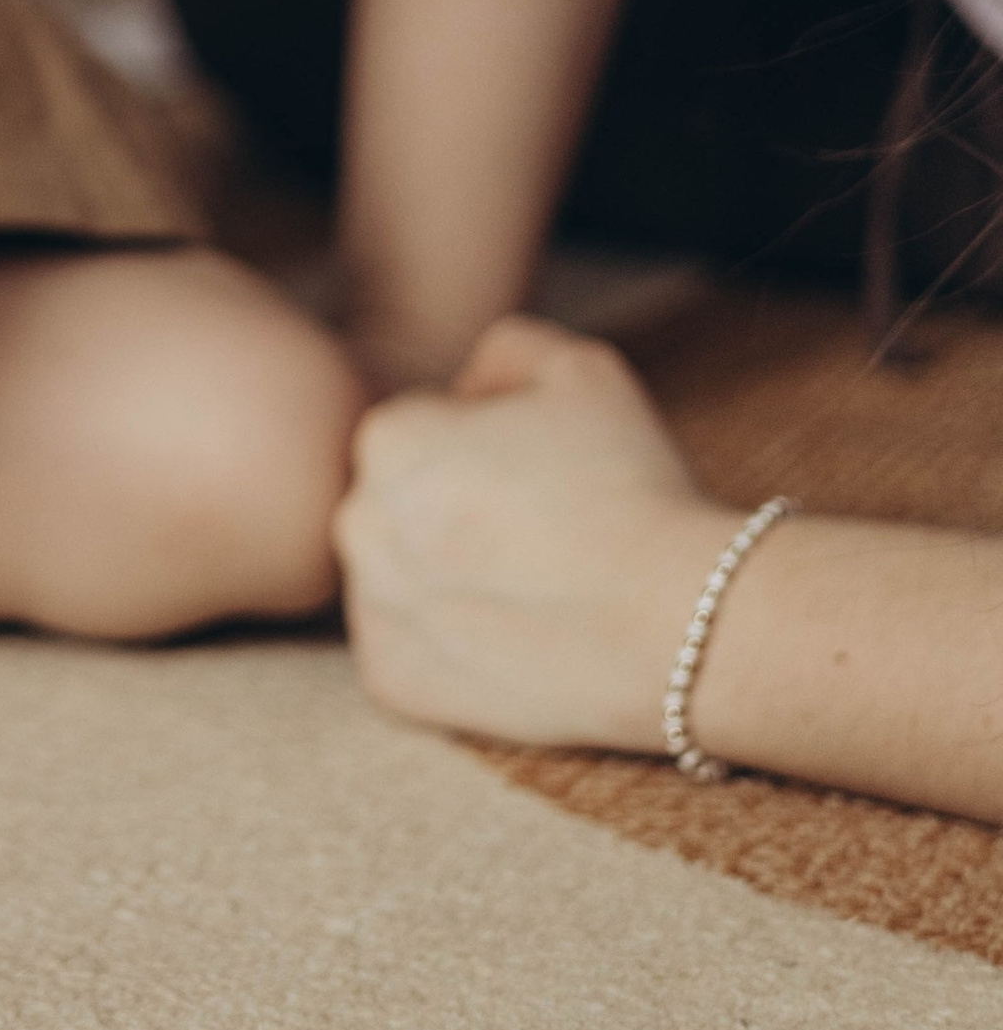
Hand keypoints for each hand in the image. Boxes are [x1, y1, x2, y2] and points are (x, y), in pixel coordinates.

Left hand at [334, 317, 730, 750]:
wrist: (673, 622)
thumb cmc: (630, 486)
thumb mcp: (581, 368)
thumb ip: (506, 350)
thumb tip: (468, 387)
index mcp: (386, 437)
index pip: (426, 427)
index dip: (494, 444)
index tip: (548, 473)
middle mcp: (356, 521)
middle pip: (404, 501)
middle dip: (457, 508)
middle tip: (543, 532)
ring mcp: (369, 607)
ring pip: (402, 573)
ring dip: (447, 572)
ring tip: (533, 585)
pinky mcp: (391, 679)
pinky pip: (412, 646)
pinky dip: (452, 643)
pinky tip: (516, 634)